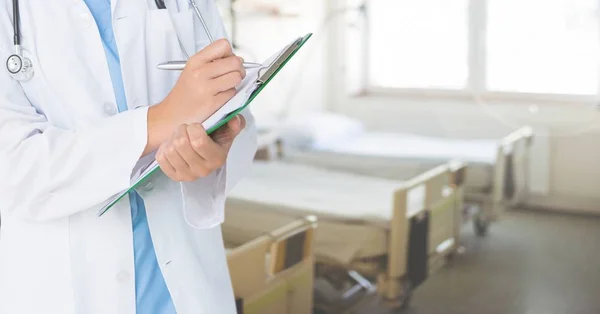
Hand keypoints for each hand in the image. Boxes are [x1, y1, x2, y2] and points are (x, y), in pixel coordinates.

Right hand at [144, 39, 245, 154]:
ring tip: (226, 86)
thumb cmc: (185, 94)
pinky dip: (230, 95)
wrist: (173, 115)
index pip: (223, 45)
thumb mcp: (193, 70)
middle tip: (233, 75)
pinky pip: (232, 93)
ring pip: (236, 77)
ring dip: (235, 82)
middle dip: (238, 69)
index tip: (227, 61)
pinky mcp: (212, 103)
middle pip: (235, 62)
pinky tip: (220, 97)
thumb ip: (212, 62)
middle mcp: (200, 72)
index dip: (230, 53)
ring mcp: (206, 88)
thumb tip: (238, 60)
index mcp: (195, 61)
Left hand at [156, 115, 245, 181]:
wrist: (201, 152)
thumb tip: (235, 120)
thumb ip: (234, 124)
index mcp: (217, 158)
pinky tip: (172, 147)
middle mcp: (203, 170)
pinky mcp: (175, 177)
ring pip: (170, 150)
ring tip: (179, 138)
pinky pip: (161, 158)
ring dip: (171, 139)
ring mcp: (188, 176)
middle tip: (185, 129)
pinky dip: (163, 149)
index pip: (199, 142)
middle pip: (181, 144)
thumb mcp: (226, 131)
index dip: (193, 128)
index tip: (195, 126)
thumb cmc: (213, 140)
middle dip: (181, 130)